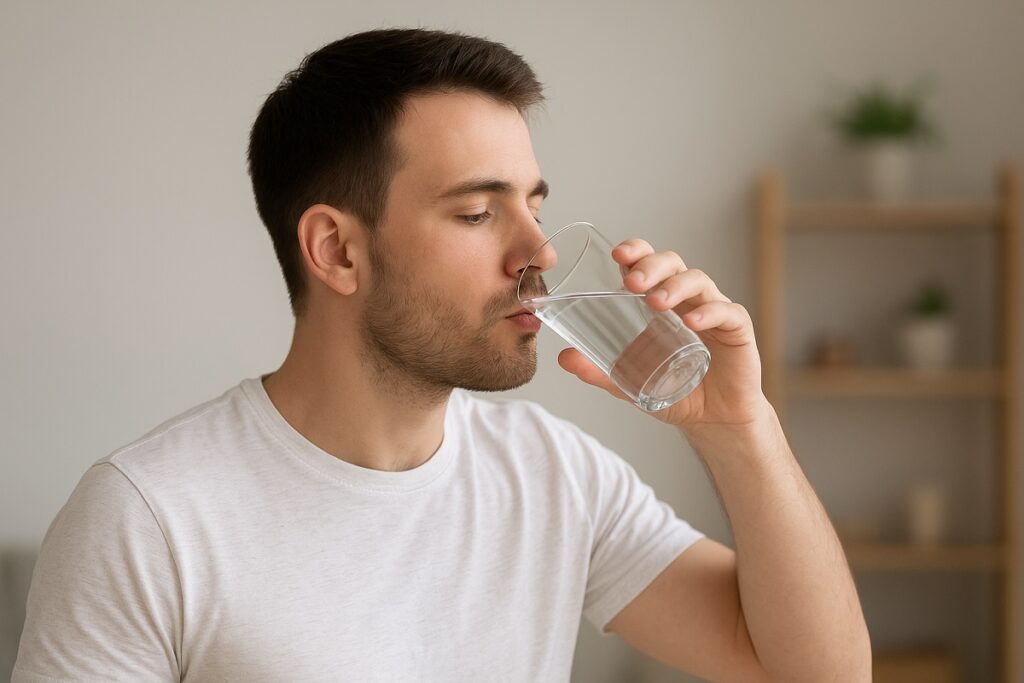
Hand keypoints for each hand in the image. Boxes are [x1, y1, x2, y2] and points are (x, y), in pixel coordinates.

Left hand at [556, 238, 771, 430]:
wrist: (714, 420)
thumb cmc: (675, 391)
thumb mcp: (630, 382)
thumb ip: (599, 372)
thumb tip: (563, 358)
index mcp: (661, 302)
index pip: (648, 264)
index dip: (636, 252)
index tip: (617, 256)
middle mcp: (688, 299)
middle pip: (672, 264)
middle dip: (651, 265)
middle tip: (632, 282)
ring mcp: (713, 310)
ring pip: (698, 281)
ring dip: (675, 286)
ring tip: (655, 302)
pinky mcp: (737, 329)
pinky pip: (727, 311)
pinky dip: (709, 312)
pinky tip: (691, 321)